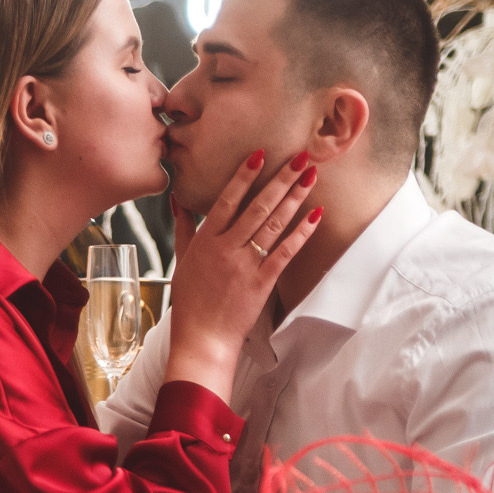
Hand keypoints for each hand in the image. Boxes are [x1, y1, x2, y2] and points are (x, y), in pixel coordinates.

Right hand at [161, 150, 320, 399]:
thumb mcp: (182, 259)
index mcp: (206, 241)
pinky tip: (315, 215)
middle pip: (257, 207)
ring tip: (311, 176)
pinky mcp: (262, 283)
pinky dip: (301, 233)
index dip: (244, 176)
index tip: (260, 154)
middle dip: (281, 179)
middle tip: (300, 156)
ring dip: (294, 199)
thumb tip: (178, 198)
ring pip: (273, 225)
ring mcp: (246, 266)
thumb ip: (184, 226)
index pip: (226, 200)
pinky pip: (285, 253)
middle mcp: (227, 249)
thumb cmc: (190, 300)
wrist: (203, 338)